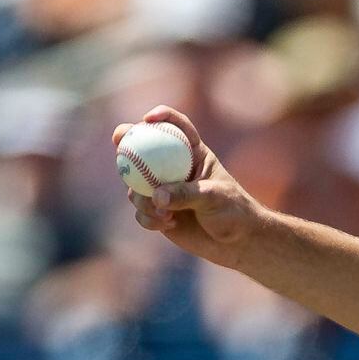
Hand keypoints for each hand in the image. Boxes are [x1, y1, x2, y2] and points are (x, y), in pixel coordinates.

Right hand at [115, 108, 269, 263]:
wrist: (238, 243)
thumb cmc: (234, 212)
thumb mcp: (214, 198)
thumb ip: (185, 194)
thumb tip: (155, 196)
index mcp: (193, 154)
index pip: (177, 127)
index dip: (162, 116)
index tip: (148, 118)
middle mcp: (174, 168)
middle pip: (143, 149)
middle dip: (126, 143)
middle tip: (120, 146)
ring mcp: (164, 190)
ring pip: (136, 185)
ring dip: (142, 198)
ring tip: (163, 213)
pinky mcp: (159, 212)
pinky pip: (142, 212)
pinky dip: (149, 218)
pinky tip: (167, 224)